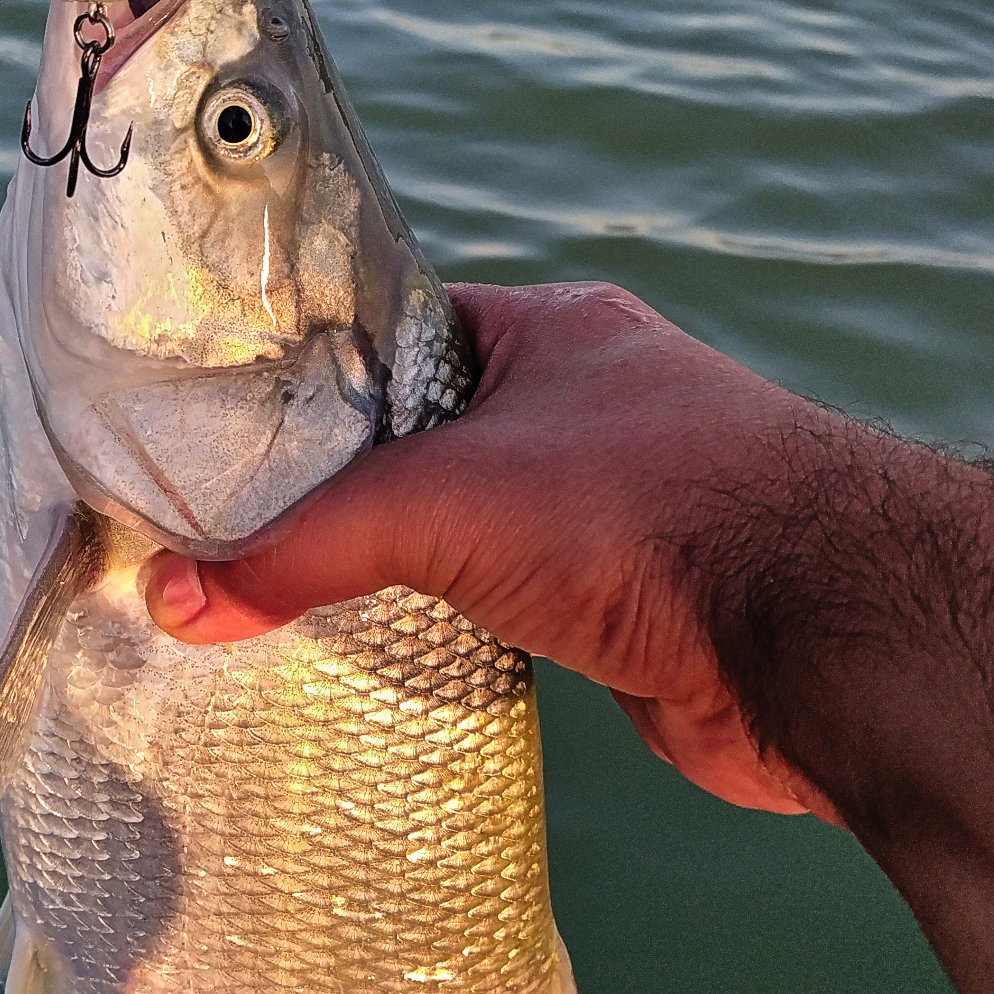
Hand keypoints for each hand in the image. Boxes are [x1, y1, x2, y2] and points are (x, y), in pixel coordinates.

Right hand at [144, 281, 840, 820]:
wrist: (818, 640)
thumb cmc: (650, 514)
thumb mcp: (445, 505)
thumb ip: (304, 548)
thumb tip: (174, 598)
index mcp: (547, 335)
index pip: (394, 339)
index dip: (307, 384)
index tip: (217, 433)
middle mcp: (580, 411)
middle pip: (420, 445)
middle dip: (335, 493)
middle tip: (225, 532)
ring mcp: (605, 510)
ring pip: (460, 534)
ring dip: (387, 572)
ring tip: (271, 599)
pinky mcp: (618, 607)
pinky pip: (498, 610)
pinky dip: (441, 632)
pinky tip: (371, 658)